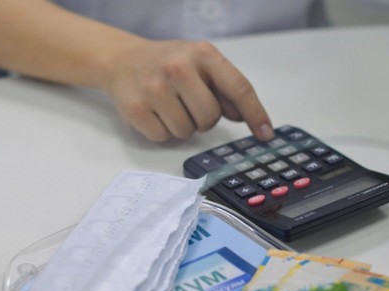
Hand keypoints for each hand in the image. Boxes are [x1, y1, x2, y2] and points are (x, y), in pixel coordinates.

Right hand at [104, 38, 273, 141]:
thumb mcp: (200, 64)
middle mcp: (178, 68)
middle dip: (204, 119)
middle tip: (190, 104)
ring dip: (183, 126)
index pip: (238, 88)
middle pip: (210, 117)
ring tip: (171, 106)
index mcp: (202, 54)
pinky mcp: (136, 108)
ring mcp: (155, 88)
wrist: (123, 60)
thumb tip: (243, 116)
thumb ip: (225, 89)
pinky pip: (164, 137)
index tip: (266, 134)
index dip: (255, 114)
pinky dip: (163, 131)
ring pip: (187, 132)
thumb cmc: (168, 64)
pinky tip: (156, 112)